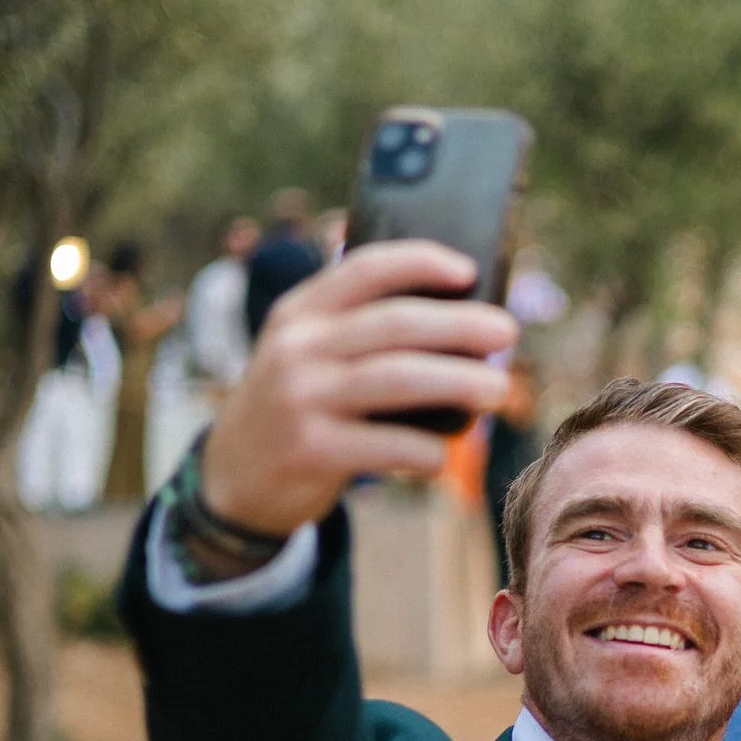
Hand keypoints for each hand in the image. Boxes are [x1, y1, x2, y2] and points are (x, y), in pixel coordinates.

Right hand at [200, 240, 515, 534]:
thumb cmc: (297, 406)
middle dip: (461, 325)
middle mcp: (297, 348)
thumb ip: (356, 330)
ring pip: (399, 380)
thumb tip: (460, 320)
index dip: (421, 262)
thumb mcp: (304, 353)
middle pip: (395, 324)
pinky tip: (442, 453)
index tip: (468, 271)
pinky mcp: (311, 451)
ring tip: (497, 391)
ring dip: (459, 382)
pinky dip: (427, 449)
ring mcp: (301, 399)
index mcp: (300, 312)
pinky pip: (388, 445)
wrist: (233, 478)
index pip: (365, 269)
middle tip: (507, 332)